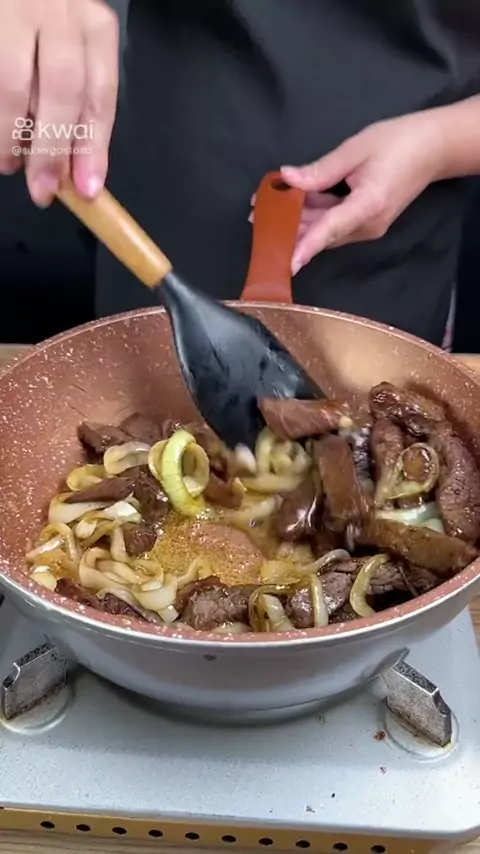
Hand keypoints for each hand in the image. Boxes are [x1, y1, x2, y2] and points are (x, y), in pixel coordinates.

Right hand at [0, 0, 118, 205]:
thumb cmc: (45, 26)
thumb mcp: (73, 56)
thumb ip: (78, 107)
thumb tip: (77, 171)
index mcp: (93, 27)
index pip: (99, 96)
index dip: (94, 149)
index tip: (86, 189)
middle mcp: (60, 12)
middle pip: (62, 91)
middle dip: (52, 150)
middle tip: (42, 188)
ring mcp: (17, 9)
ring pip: (15, 85)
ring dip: (12, 135)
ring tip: (8, 162)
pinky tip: (1, 137)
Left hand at [281, 111, 445, 273]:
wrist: (434, 148)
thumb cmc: (399, 142)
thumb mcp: (355, 150)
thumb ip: (320, 170)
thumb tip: (287, 179)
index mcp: (368, 206)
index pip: (330, 229)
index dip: (306, 246)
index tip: (287, 263)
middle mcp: (367, 225)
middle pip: (322, 233)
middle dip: (289, 228)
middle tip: (256, 216)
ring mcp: (368, 227)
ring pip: (326, 230)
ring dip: (299, 221)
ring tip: (267, 208)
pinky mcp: (366, 222)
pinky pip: (334, 223)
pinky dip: (314, 215)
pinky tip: (294, 203)